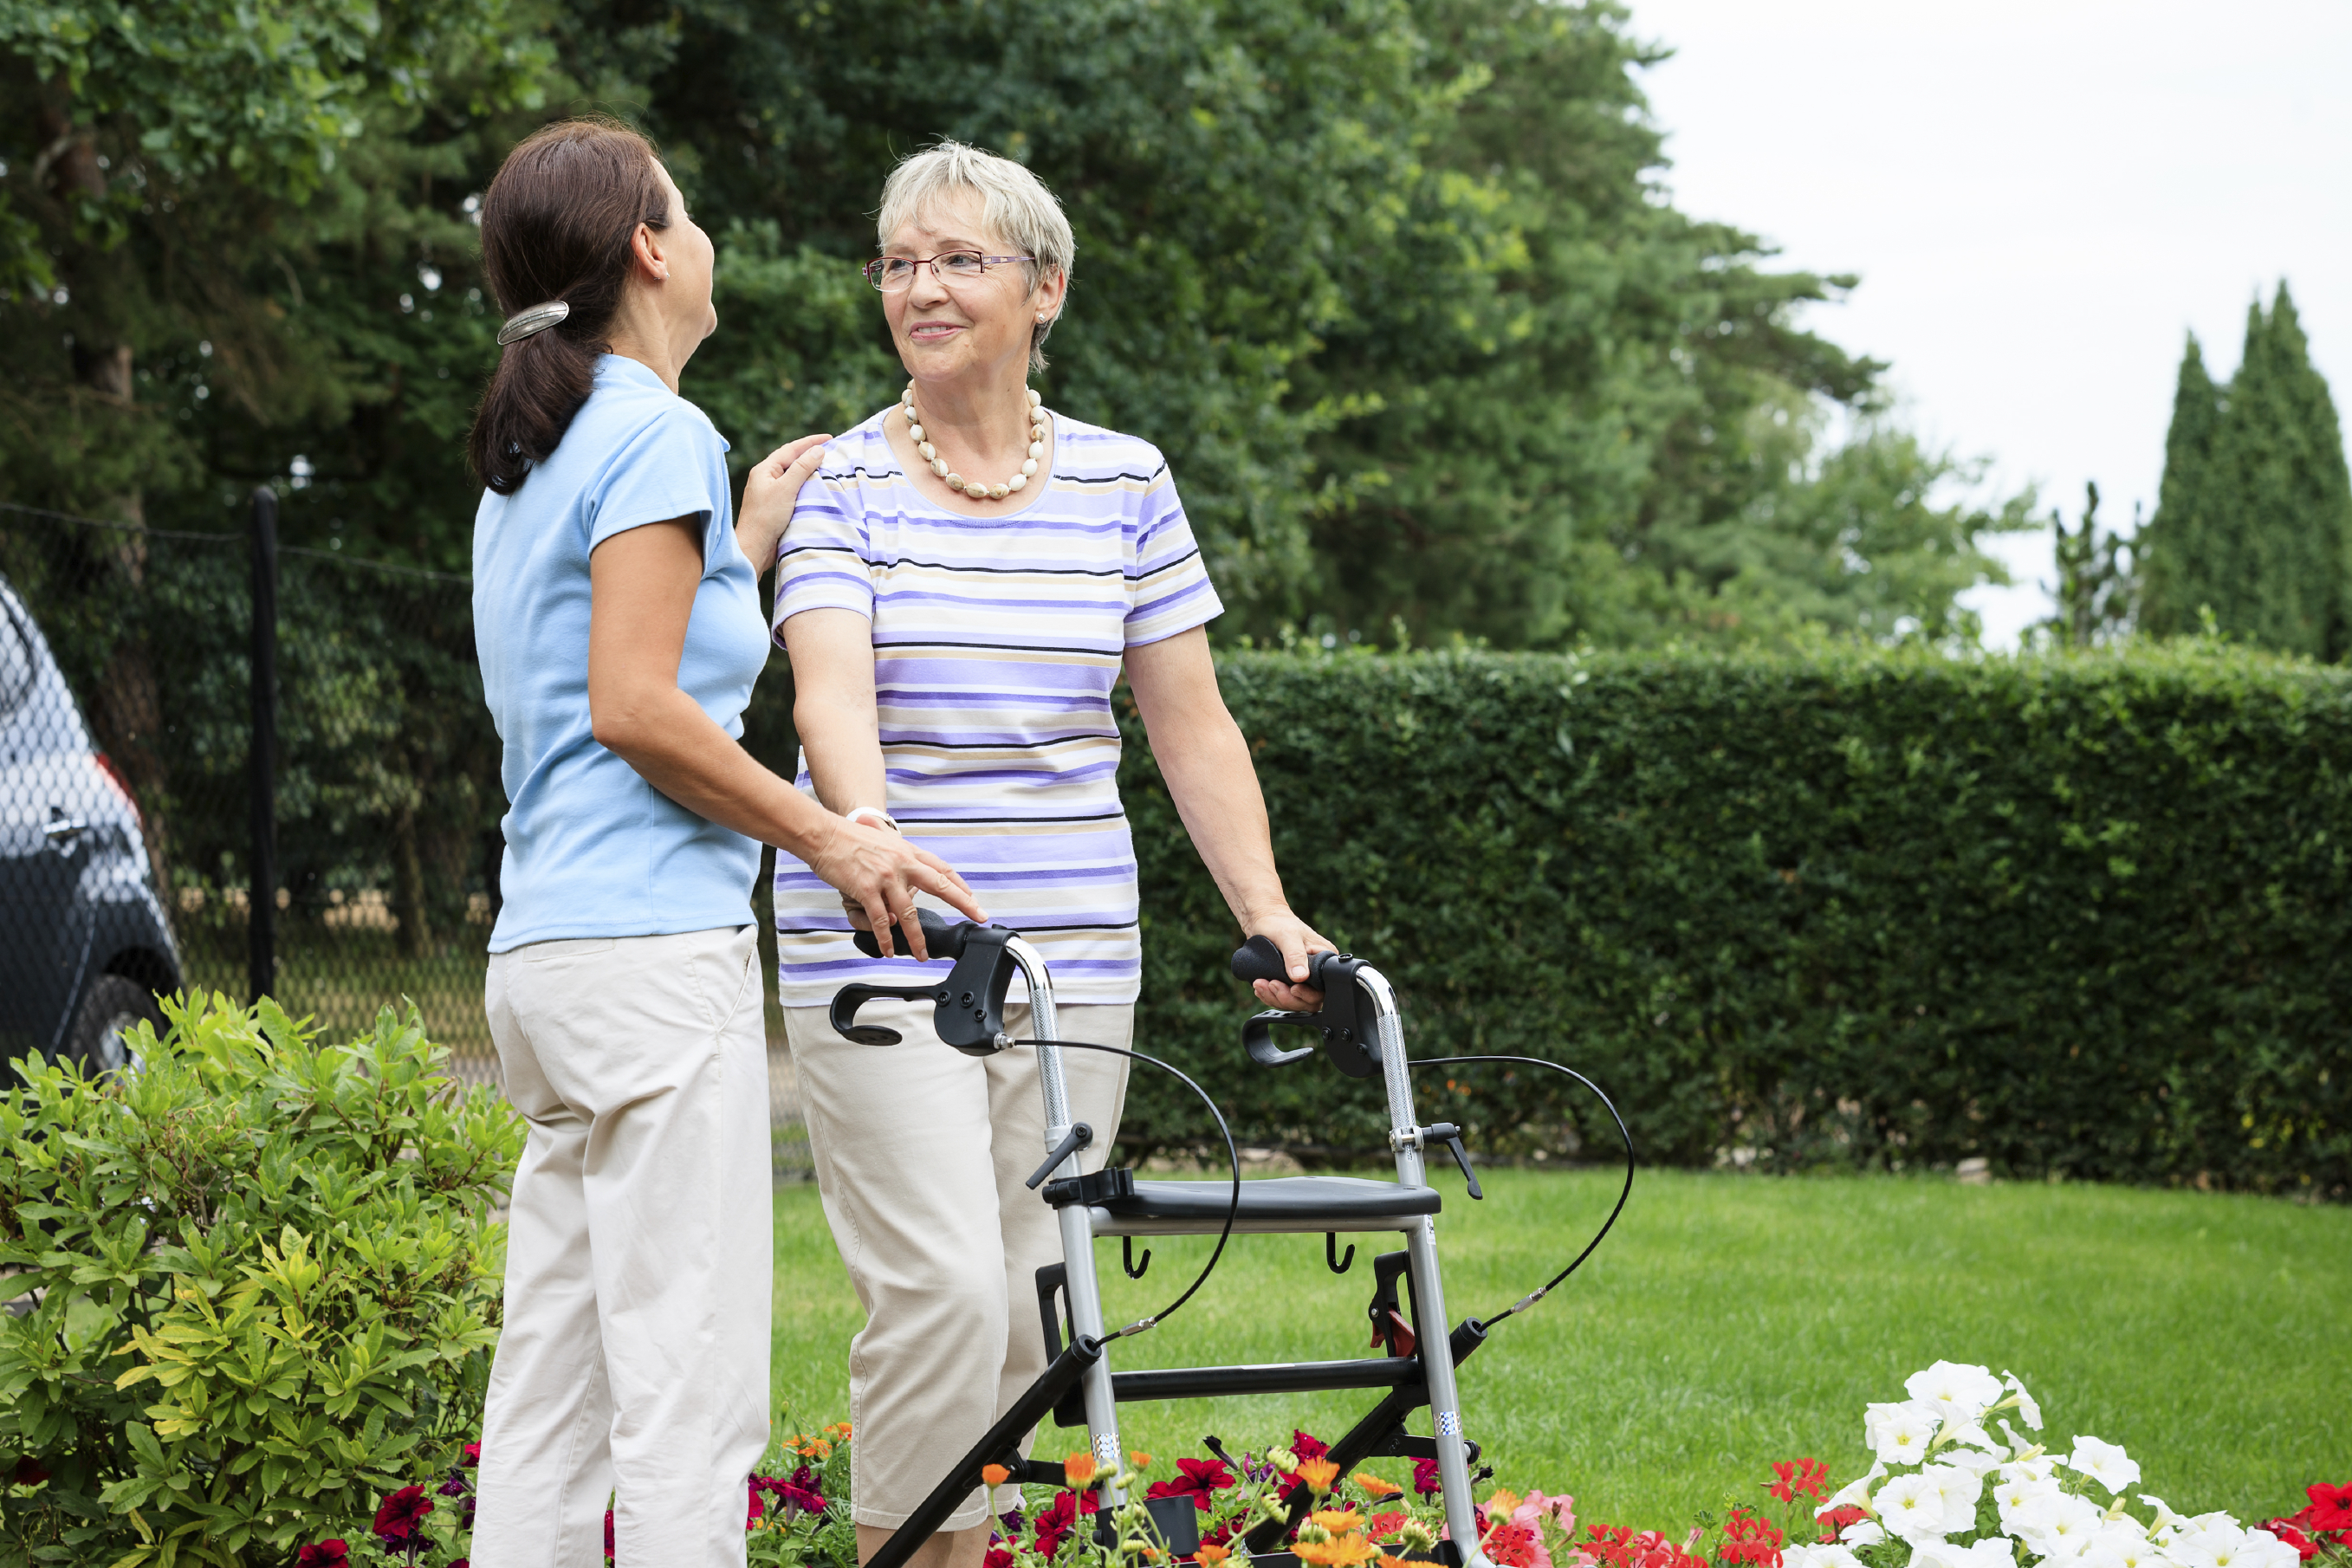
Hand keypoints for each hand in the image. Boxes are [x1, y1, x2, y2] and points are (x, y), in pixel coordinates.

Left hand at [737, 432, 831, 574]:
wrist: (754, 547)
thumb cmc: (766, 517)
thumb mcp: (786, 489)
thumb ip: (802, 468)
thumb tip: (818, 450)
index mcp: (764, 470)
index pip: (791, 449)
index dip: (810, 442)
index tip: (830, 438)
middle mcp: (765, 479)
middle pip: (791, 461)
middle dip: (810, 454)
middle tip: (831, 450)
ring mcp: (770, 493)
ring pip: (793, 476)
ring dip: (809, 471)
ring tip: (827, 467)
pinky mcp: (775, 507)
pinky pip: (793, 491)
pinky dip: (806, 487)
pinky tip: (817, 489)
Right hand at [807, 816, 984, 961]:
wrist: (824, 834)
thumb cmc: (850, 838)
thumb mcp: (884, 842)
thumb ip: (900, 859)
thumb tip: (909, 879)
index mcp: (908, 852)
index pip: (942, 869)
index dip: (960, 885)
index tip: (973, 899)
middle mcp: (902, 863)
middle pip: (940, 886)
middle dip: (962, 903)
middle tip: (977, 917)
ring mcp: (885, 877)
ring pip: (908, 913)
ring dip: (917, 938)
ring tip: (921, 954)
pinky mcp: (866, 890)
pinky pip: (881, 920)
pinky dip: (886, 938)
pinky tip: (889, 948)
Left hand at [1243, 906, 1333, 1011]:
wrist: (1262, 920)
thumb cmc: (1278, 922)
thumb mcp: (1288, 936)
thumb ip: (1295, 956)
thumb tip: (1301, 976)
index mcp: (1324, 959)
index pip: (1323, 989)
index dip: (1307, 994)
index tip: (1292, 988)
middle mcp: (1316, 971)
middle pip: (1309, 1000)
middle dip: (1288, 997)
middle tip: (1272, 984)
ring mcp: (1302, 977)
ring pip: (1294, 1001)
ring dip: (1276, 997)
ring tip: (1261, 984)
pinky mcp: (1289, 981)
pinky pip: (1283, 998)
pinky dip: (1270, 996)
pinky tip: (1261, 987)